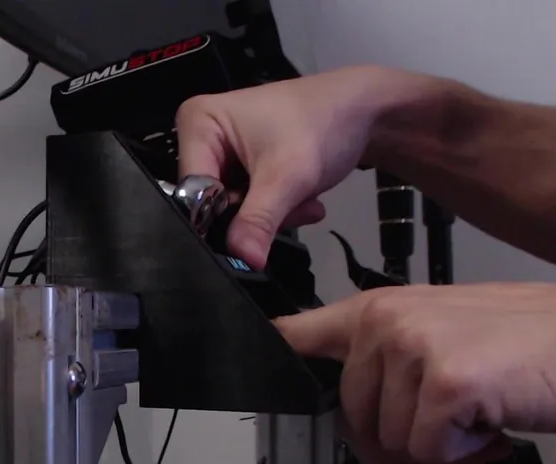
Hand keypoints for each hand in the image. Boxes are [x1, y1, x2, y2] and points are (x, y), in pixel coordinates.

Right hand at [176, 66, 409, 267]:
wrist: (362, 111)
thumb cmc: (322, 126)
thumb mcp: (288, 176)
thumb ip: (259, 220)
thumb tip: (243, 260)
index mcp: (196, 122)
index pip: (192, 190)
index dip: (220, 216)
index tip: (255, 227)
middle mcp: (199, 135)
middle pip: (210, 202)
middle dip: (254, 214)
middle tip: (292, 205)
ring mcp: (220, 151)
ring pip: (231, 208)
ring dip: (271, 214)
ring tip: (303, 199)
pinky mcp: (239, 165)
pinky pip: (246, 203)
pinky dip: (275, 207)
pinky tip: (300, 195)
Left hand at [274, 283, 555, 463]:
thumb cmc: (527, 344)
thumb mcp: (442, 330)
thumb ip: (390, 357)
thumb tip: (359, 409)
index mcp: (378, 309)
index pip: (304, 330)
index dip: (278, 351)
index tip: (256, 356)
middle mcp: (384, 324)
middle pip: (353, 418)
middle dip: (394, 448)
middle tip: (447, 440)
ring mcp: (411, 350)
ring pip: (390, 441)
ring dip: (438, 449)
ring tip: (479, 417)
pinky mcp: (443, 384)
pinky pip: (426, 453)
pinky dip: (463, 456)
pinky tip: (492, 427)